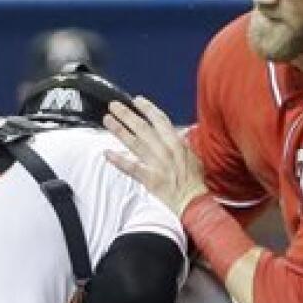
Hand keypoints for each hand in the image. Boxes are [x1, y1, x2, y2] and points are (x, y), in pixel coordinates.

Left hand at [103, 97, 208, 217]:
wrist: (193, 201)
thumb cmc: (195, 181)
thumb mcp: (194, 157)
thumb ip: (184, 144)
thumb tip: (181, 134)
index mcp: (177, 143)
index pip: (160, 120)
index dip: (148, 109)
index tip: (136, 100)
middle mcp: (165, 150)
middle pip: (143, 128)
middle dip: (127, 114)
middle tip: (114, 105)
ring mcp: (156, 164)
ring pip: (134, 143)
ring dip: (120, 130)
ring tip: (107, 120)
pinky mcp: (150, 178)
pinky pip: (131, 167)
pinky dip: (119, 160)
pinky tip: (107, 153)